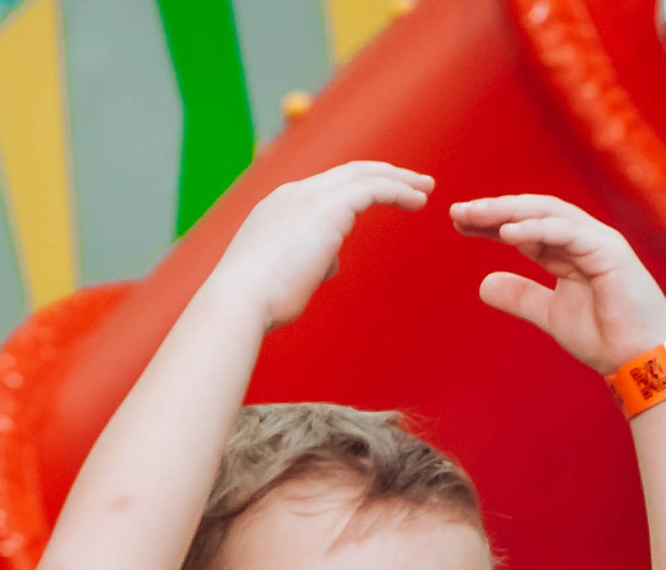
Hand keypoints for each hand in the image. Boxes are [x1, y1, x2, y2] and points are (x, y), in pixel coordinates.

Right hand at [210, 162, 433, 329]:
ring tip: (425, 189)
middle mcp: (294, 194)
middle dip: (383, 174)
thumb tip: (331, 261)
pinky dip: (399, 191)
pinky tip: (419, 201)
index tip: (380, 196)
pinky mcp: (329, 208)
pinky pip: (373, 189)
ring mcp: (310, 197)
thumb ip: (309, 262)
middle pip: (347, 172)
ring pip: (364, 174)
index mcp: (278, 207)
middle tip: (414, 183)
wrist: (239, 300)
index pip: (325, 188)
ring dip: (398, 180)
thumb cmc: (258, 301)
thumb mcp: (285, 276)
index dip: (356, 189)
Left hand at [453, 193, 665, 373]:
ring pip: (548, 214)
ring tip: (474, 215)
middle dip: (494, 209)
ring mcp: (598, 241)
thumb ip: (521, 296)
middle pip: (533, 212)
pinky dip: (536, 230)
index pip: (525, 226)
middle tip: (457, 212)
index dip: (492, 222)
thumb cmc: (605, 337)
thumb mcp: (550, 314)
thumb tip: (483, 284)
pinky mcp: (609, 252)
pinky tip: (506, 233)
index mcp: (570, 250)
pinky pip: (567, 233)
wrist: (639, 360)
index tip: (459, 223)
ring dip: (509, 211)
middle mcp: (584, 238)